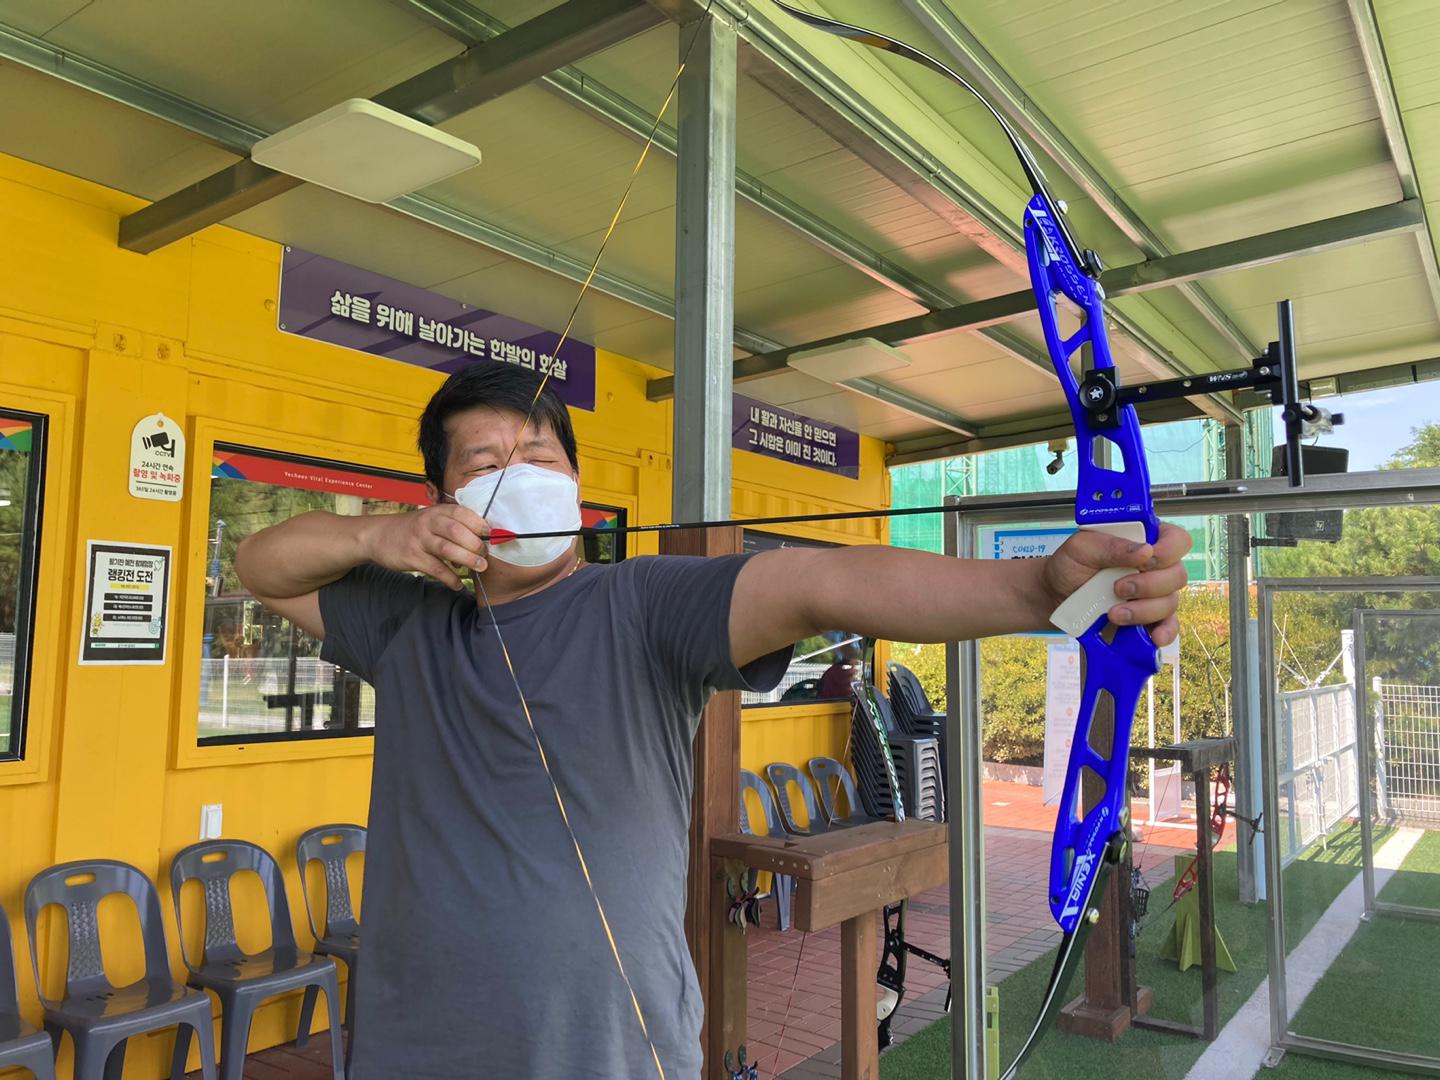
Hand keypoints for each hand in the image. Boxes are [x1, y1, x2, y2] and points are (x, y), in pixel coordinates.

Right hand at [363, 505, 489, 589]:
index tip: (491, 535)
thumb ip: (454, 526)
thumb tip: (483, 540)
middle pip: (457, 531)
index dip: (479, 524)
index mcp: (438, 512)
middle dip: (475, 544)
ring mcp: (419, 540)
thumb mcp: (432, 519)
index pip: (462, 513)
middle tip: (485, 555)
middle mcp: (428, 523)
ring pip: (447, 549)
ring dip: (467, 559)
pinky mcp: (411, 557)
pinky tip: (457, 584)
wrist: (378, 536)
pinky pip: (435, 569)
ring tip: (480, 567)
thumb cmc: (414, 529)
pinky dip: (449, 578)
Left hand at [1042, 523, 1191, 644]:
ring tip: (1113, 614)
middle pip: (1177, 575)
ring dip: (1144, 610)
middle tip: (1118, 589)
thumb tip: (1146, 551)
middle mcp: (1155, 567)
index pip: (1177, 540)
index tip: (1147, 560)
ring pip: (1170, 602)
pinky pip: (1168, 626)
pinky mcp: (1149, 618)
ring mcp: (1154, 594)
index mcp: (1144, 541)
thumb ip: (1111, 546)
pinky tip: (1154, 637)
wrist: (1055, 596)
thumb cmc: (1070, 565)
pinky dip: (1165, 632)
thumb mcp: (1081, 548)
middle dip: (1150, 585)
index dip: (1170, 550)